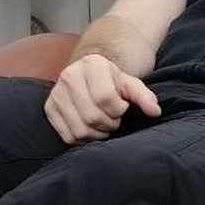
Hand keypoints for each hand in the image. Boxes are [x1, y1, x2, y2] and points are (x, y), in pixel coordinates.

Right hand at [44, 53, 160, 143]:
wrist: (88, 77)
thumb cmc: (112, 82)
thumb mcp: (130, 84)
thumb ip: (143, 96)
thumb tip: (155, 111)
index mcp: (91, 65)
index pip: (105, 98)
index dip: (118, 110)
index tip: (122, 107)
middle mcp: (69, 76)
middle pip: (92, 116)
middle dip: (109, 123)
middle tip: (113, 119)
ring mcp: (56, 93)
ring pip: (80, 129)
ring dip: (97, 134)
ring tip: (103, 124)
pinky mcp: (49, 109)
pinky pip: (68, 136)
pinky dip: (84, 139)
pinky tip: (91, 129)